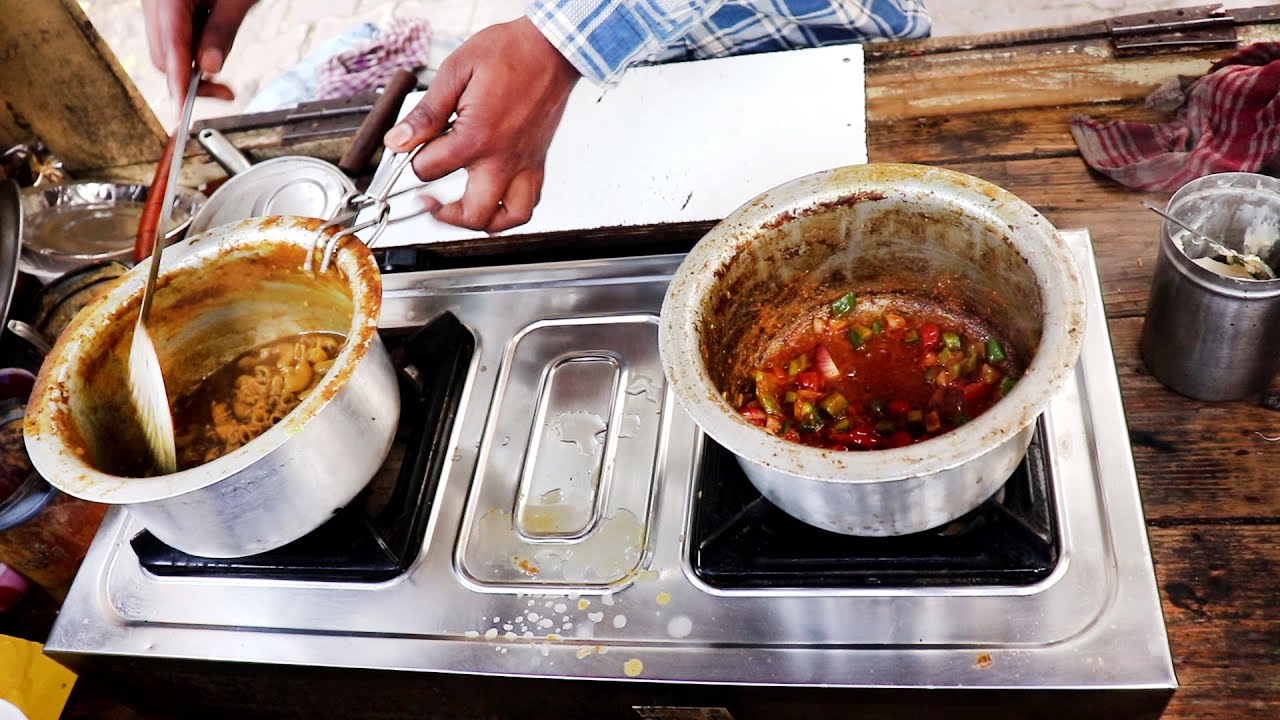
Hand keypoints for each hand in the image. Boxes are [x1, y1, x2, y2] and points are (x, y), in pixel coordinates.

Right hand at [142, 0, 257, 104]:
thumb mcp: (236, 0)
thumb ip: (222, 31)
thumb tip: (209, 69)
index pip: (171, 50)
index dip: (178, 84)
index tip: (181, 111)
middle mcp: (155, 3)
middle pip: (163, 57)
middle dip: (191, 81)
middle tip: (226, 93)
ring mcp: (156, 7)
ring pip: (165, 52)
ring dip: (192, 68)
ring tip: (221, 69)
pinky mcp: (164, 12)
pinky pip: (171, 41)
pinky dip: (192, 53)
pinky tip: (212, 50)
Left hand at [383, 17, 579, 232]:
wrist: (553, 48)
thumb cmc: (510, 53)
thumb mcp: (456, 73)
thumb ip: (425, 113)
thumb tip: (399, 140)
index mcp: (477, 137)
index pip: (429, 170)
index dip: (412, 160)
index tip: (410, 148)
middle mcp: (503, 159)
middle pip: (471, 214)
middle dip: (443, 214)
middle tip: (428, 203)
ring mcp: (524, 165)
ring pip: (506, 220)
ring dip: (481, 222)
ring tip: (461, 211)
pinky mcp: (538, 163)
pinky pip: (528, 204)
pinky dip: (510, 212)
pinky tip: (494, 199)